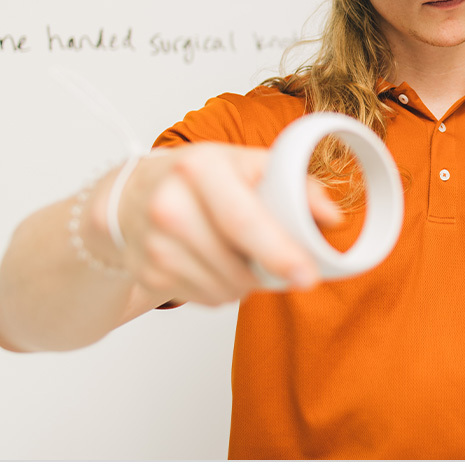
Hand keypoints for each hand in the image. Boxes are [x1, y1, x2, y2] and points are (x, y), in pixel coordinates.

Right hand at [88, 143, 342, 306]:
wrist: (133, 193)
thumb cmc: (201, 177)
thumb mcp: (249, 165)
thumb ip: (299, 186)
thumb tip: (331, 217)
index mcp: (200, 169)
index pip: (244, 221)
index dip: (279, 253)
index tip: (307, 276)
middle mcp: (169, 206)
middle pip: (237, 266)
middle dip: (268, 270)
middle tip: (276, 257)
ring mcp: (154, 244)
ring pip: (226, 289)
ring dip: (245, 281)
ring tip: (236, 251)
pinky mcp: (147, 274)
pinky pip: (207, 299)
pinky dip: (222, 288)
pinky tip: (213, 262)